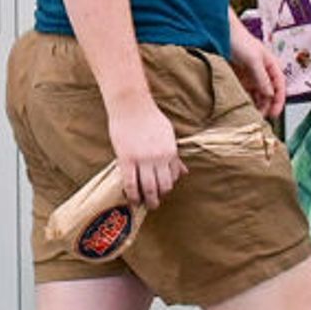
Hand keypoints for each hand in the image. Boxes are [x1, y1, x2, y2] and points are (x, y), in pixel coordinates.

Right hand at [109, 95, 184, 209]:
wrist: (131, 105)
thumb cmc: (150, 117)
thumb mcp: (168, 135)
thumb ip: (175, 156)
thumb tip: (184, 172)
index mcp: (170, 152)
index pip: (172, 178)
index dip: (167, 188)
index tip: (161, 192)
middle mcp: (158, 158)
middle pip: (162, 186)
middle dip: (158, 198)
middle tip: (154, 203)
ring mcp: (142, 159)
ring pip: (148, 188)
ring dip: (147, 200)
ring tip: (144, 204)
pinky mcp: (126, 159)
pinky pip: (130, 182)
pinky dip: (132, 194)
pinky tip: (131, 199)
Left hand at [225, 20, 285, 120]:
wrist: (221, 33)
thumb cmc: (240, 40)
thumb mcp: (253, 59)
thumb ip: (262, 77)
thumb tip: (270, 94)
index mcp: (271, 66)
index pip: (280, 87)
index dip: (279, 101)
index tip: (275, 113)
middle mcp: (263, 72)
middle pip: (269, 93)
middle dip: (267, 106)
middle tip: (260, 117)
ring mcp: (252, 76)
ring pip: (258, 95)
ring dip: (256, 104)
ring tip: (251, 114)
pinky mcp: (241, 78)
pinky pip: (246, 92)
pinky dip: (246, 100)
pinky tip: (242, 106)